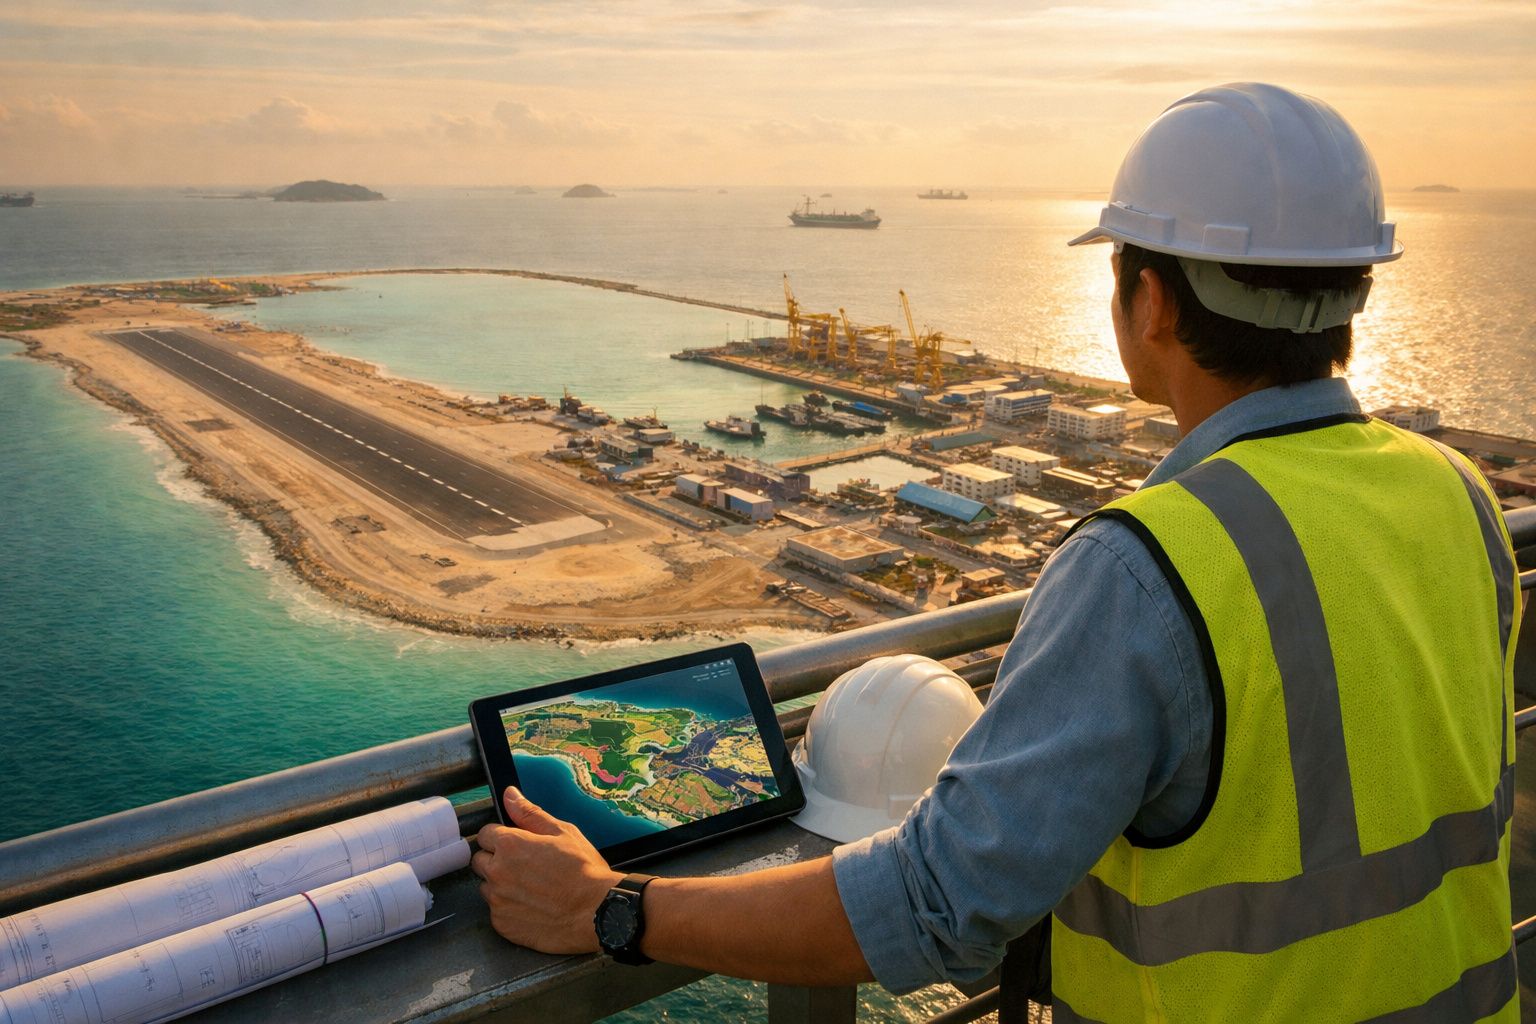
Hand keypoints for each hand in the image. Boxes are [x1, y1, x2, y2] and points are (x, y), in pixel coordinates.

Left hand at [471, 786, 622, 953]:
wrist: (597, 911)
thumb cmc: (584, 871)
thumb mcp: (562, 832)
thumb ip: (530, 813)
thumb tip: (510, 796)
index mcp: (510, 845)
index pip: (485, 834)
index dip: (501, 837)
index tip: (516, 844)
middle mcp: (497, 872)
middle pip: (480, 861)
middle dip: (496, 860)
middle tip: (524, 867)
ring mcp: (498, 901)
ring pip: (486, 888)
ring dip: (501, 886)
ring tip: (531, 889)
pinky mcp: (502, 924)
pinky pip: (496, 912)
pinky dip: (509, 909)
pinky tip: (532, 907)